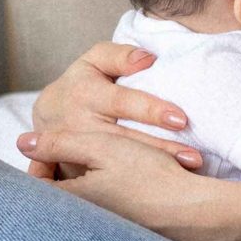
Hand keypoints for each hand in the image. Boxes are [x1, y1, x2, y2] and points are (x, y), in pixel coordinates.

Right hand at [18, 41, 203, 179]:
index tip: (181, 119)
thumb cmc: (81, 85)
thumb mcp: (93, 61)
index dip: (150, 110)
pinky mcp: (76, 175)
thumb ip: (119, 55)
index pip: (121, 101)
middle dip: (160, 149)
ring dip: (153, 168)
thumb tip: (148, 59)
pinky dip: (135, 184)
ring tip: (187, 172)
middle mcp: (78, 124)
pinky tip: (161, 186)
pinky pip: (107, 181)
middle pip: (123, 139)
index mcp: (85, 93)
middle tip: (194, 157)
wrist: (45, 118)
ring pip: (116, 163)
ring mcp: (75, 154)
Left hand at [23, 121, 240, 240]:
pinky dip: (100, 201)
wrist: (197, 213)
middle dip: (54, 175)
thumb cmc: (150, 178)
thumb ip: (59, 143)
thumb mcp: (102, 147)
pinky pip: (97, 219)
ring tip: (97, 167)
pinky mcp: (119, 240)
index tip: (49, 147)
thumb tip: (21, 141)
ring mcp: (99, 236)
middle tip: (68, 155)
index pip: (30, 186)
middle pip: (51, 199)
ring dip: (79, 186)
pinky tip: (120, 186)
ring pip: (75, 208)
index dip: (36, 163)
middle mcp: (77, 227)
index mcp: (67, 204)